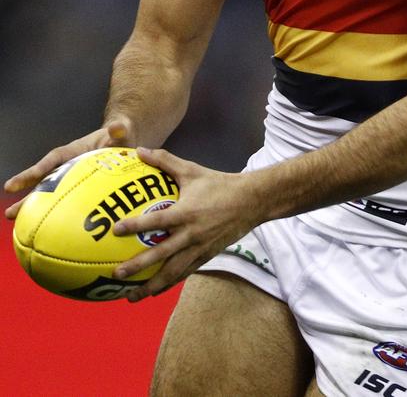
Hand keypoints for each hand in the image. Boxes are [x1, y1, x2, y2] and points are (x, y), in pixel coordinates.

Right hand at [4, 118, 135, 219]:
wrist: (126, 139)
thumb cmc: (120, 134)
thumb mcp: (122, 131)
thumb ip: (119, 130)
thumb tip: (117, 127)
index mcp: (74, 150)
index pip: (52, 161)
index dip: (34, 171)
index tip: (14, 185)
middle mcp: (69, 165)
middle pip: (45, 181)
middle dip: (27, 197)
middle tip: (9, 214)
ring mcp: (73, 177)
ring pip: (51, 194)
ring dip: (35, 208)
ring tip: (17, 223)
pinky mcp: (81, 188)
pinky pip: (68, 201)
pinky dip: (58, 213)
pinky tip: (49, 231)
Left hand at [110, 147, 257, 301]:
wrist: (250, 201)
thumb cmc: (219, 184)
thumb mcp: (191, 170)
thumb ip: (165, 161)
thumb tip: (140, 150)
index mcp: (186, 212)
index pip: (157, 220)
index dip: (135, 225)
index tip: (115, 229)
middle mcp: (191, 233)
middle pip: (161, 255)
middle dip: (138, 267)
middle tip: (116, 275)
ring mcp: (199, 247)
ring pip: (173, 272)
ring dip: (151, 285)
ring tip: (132, 297)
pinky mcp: (207, 256)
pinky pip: (185, 273)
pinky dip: (169, 283)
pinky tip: (154, 291)